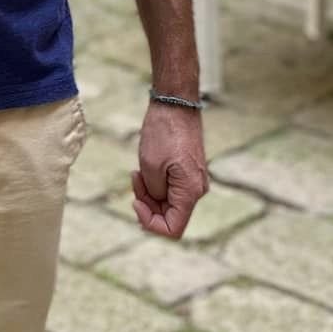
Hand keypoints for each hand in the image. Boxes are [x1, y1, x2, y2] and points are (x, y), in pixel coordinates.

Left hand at [131, 101, 209, 237]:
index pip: (173, 229)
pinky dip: (156, 184)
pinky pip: (171, 189)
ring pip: (169, 202)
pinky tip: (145, 169)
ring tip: (137, 171)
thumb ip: (154, 194)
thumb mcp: (150, 166)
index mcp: (190, 192)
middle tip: (135, 179)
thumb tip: (158, 203)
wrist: (175, 102)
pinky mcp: (189, 171)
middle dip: (148, 204)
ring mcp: (194, 180)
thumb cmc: (163, 131)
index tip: (135, 202)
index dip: (151, 223)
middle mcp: (197, 190)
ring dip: (150, 193)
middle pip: (170, 216)